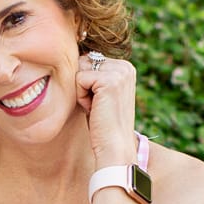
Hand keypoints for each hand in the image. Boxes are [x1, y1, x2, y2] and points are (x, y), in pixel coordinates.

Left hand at [75, 50, 136, 164]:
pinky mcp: (109, 80)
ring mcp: (119, 72)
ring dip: (81, 91)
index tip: (100, 102)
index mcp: (125, 67)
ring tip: (96, 107)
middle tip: (97, 106)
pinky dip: (81, 97)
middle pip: (84, 62)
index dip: (87, 84)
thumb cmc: (103, 124)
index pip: (89, 61)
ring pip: (80, 70)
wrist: (114, 147)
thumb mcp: (101, 94)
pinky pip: (79, 79)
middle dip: (83, 85)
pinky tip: (94, 109)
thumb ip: (95, 74)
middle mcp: (125, 66)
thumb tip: (78, 56)